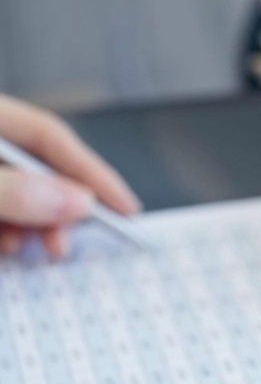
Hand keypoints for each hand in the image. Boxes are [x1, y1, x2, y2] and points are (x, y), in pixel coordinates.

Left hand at [0, 96, 140, 259]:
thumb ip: (14, 191)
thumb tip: (79, 202)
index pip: (50, 135)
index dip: (91, 171)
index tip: (125, 208)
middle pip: (36, 166)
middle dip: (58, 208)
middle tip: (67, 243)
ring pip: (19, 191)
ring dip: (33, 224)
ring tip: (35, 249)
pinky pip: (0, 206)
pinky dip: (9, 228)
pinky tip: (8, 245)